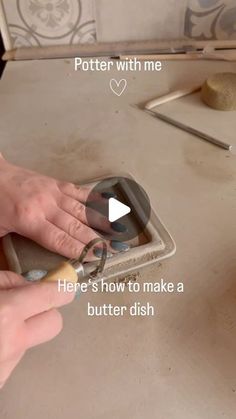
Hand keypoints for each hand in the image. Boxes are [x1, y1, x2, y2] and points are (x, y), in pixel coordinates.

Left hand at [0, 154, 109, 258]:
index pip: (61, 240)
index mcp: (30, 220)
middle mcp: (46, 206)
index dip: (81, 250)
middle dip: (98, 240)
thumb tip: (25, 271)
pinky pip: (79, 191)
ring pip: (82, 209)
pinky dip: (96, 197)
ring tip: (120, 230)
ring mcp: (53, 192)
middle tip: (116, 249)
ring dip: (103, 220)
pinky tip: (110, 201)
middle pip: (77, 227)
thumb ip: (11, 249)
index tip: (97, 258)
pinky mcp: (56, 183)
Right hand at [0, 270, 73, 387]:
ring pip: (33, 341)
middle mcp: (14, 341)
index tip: (66, 282)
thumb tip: (28, 284)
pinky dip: (8, 348)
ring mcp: (9, 364)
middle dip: (46, 311)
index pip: (55, 295)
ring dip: (22, 332)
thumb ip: (9, 282)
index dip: (62, 286)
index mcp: (8, 312)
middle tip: (26, 305)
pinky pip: (16, 357)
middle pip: (55, 322)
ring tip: (0, 327)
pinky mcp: (3, 380)